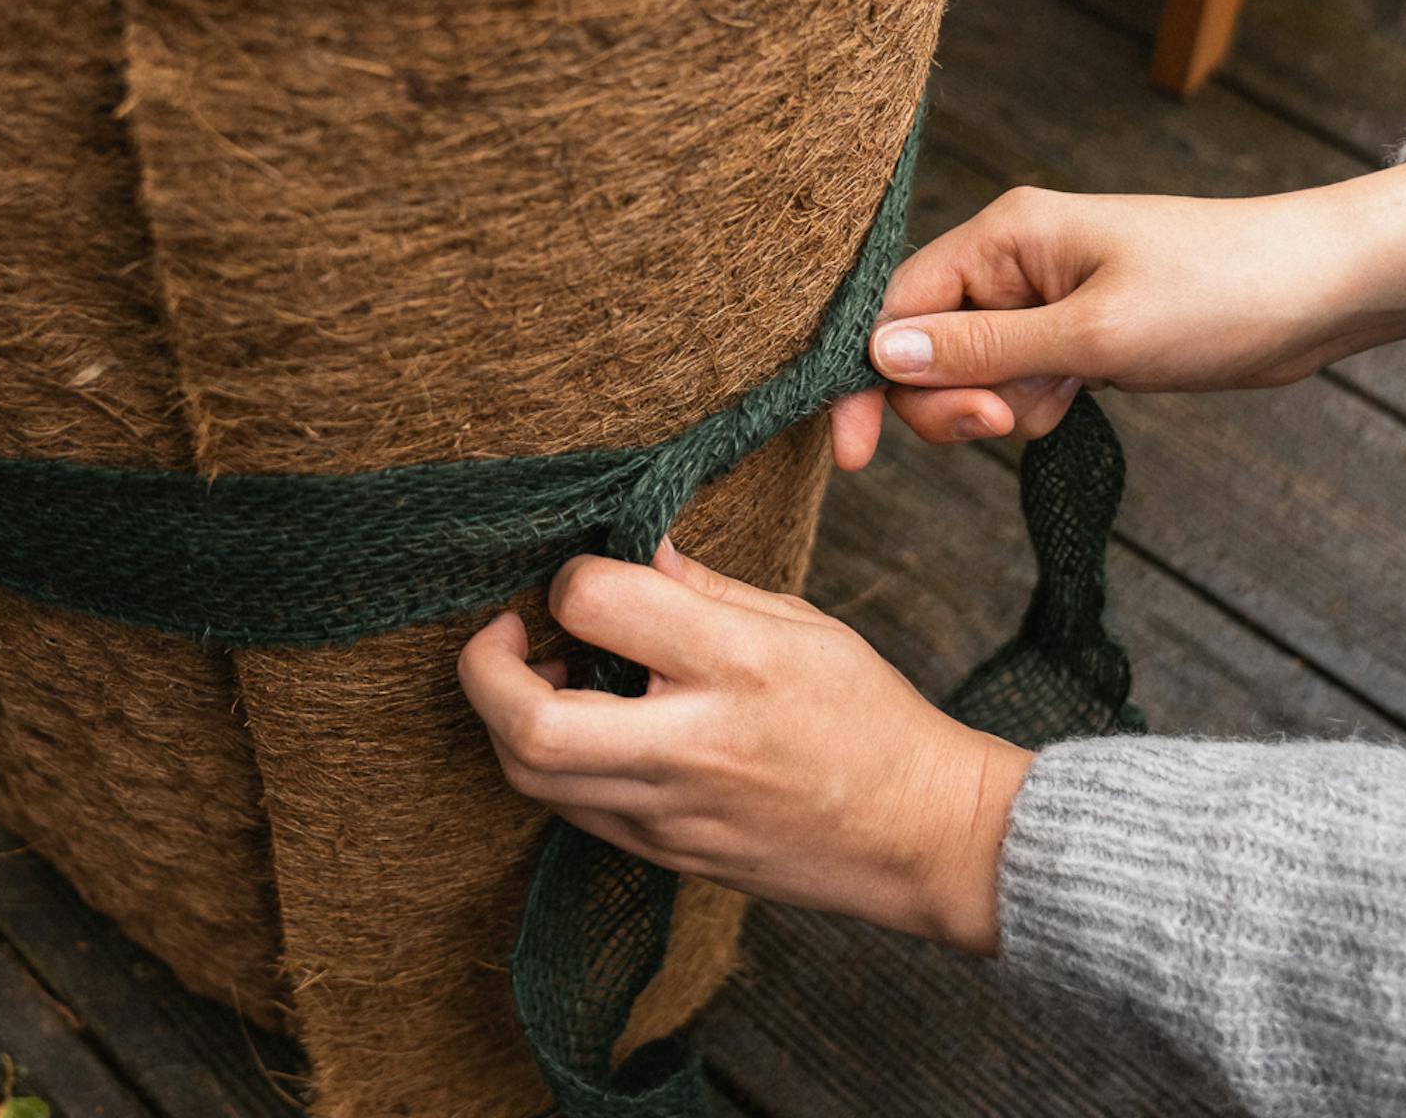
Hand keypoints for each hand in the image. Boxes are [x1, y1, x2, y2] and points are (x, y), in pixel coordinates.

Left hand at [458, 539, 1029, 953]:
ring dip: (508, 717)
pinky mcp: (665, 855)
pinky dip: (550, 762)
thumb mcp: (798, 621)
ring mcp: (673, 814)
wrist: (919, 835)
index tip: (586, 574)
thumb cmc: (867, 714)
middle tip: (504, 630)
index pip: (598, 604)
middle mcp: (694, 744)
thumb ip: (701, 588)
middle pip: (531, 724)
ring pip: (531, 777)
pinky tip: (582, 723)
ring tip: (545, 673)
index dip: (571, 577)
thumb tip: (628, 551)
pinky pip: (570, 810)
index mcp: (736, 664)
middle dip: (485, 669)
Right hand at [833, 158, 1405, 465]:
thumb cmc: (1220, 292)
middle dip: (955, 400)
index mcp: (1003, 236)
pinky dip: (1036, 405)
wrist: (1322, 291)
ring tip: (1073, 395)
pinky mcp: (1071, 330)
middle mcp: (1009, 261)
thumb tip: (881, 358)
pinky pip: (1016, 381)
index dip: (867, 380)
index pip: (896, 309)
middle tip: (1009, 419)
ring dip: (1005, 406)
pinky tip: (1086, 398)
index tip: (854, 454)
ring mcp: (1040, 296)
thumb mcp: (1093, 335)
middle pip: (925, 349)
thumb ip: (981, 351)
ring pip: (970, 375)